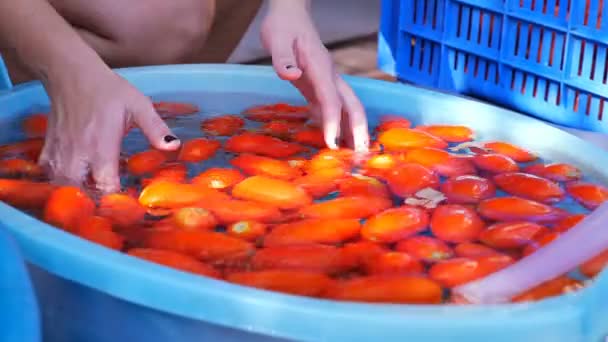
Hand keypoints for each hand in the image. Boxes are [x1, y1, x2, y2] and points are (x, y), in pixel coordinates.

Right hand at [39, 65, 179, 192]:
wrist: (71, 72)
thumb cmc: (108, 89)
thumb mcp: (139, 105)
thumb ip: (155, 128)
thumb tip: (173, 146)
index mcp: (101, 145)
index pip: (106, 185)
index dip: (117, 200)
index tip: (130, 206)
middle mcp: (78, 153)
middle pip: (81, 191)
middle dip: (96, 203)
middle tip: (112, 208)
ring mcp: (60, 151)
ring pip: (63, 186)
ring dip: (78, 195)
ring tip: (95, 199)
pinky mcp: (49, 147)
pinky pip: (49, 175)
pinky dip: (60, 183)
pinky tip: (74, 184)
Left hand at [260, 0, 368, 151]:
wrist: (290, 15)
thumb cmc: (282, 26)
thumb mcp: (276, 39)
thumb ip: (283, 59)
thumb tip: (291, 74)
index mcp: (321, 67)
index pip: (331, 99)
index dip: (333, 122)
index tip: (330, 143)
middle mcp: (330, 77)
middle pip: (352, 106)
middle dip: (358, 131)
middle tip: (360, 157)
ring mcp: (327, 82)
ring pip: (346, 109)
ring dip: (352, 131)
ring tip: (352, 156)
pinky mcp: (319, 86)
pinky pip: (332, 109)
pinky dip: (336, 126)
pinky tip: (334, 143)